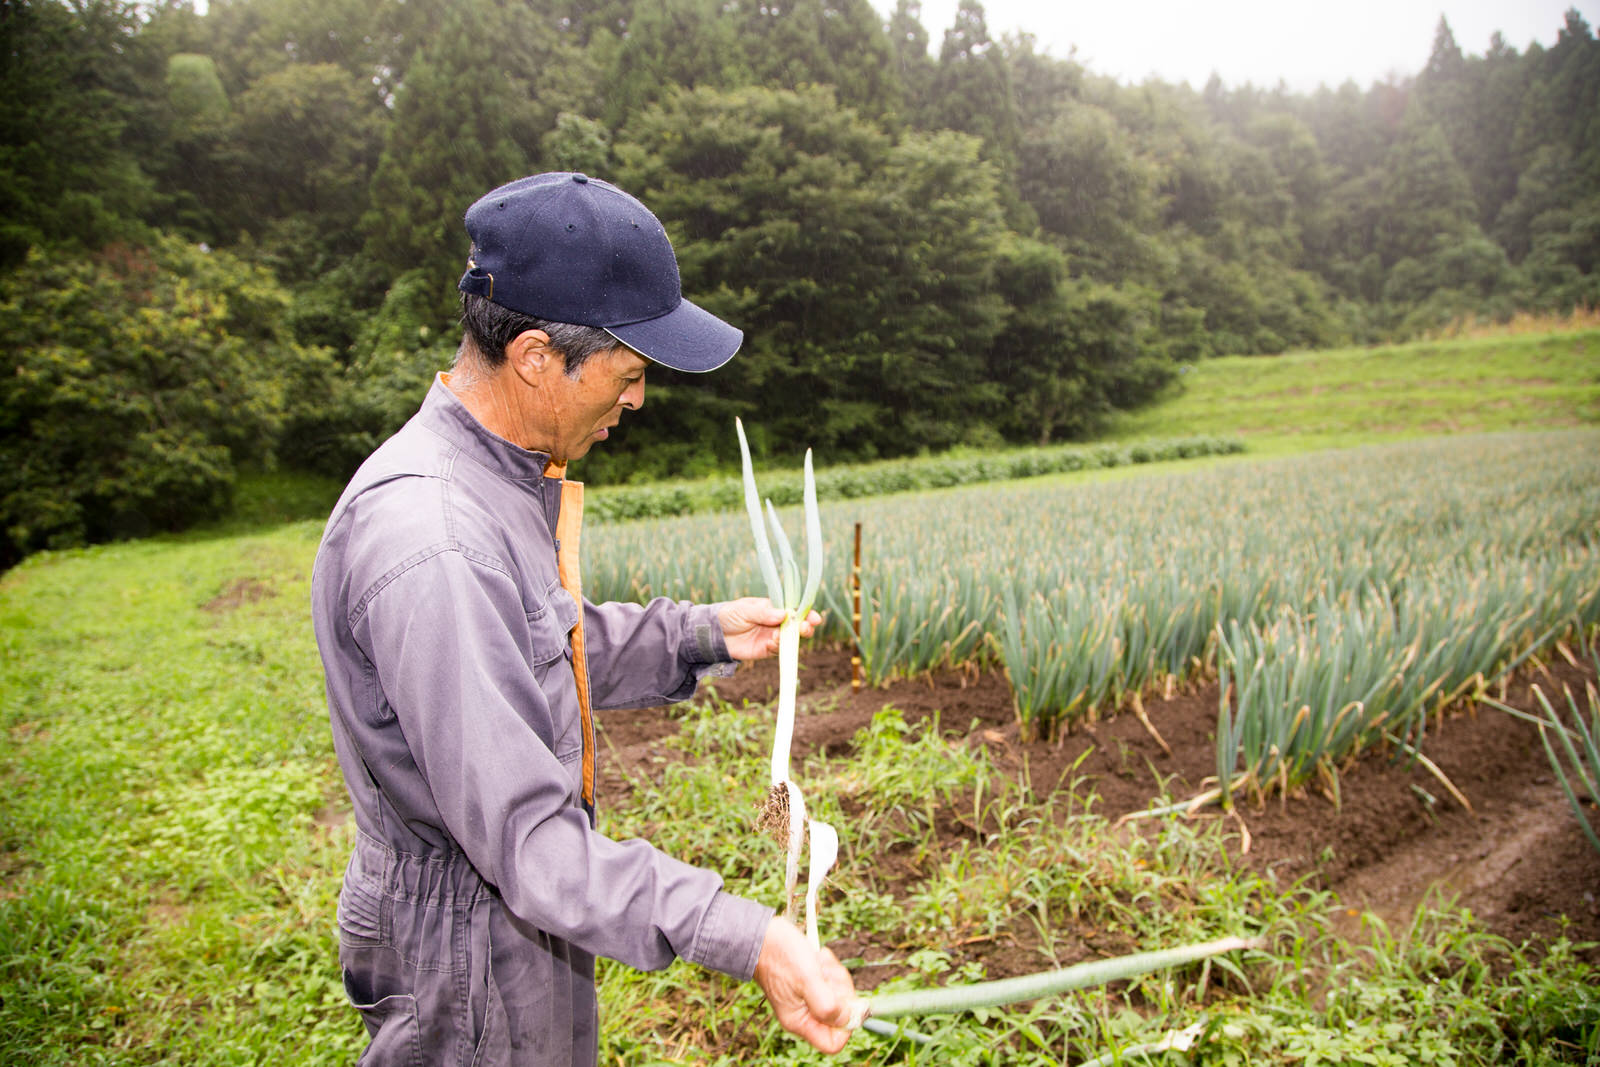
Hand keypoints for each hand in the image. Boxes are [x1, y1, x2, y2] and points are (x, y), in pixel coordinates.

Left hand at [718, 597, 822, 661]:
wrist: (713, 634)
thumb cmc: (729, 615)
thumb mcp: (744, 610)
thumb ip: (763, 612)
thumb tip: (784, 614)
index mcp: (773, 608)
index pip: (794, 609)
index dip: (806, 613)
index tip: (814, 617)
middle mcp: (776, 622)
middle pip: (797, 625)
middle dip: (805, 627)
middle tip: (806, 627)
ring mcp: (772, 636)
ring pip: (790, 639)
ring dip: (792, 638)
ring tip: (786, 635)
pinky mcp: (765, 650)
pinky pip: (777, 650)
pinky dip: (778, 647)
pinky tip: (773, 642)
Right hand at [752, 917, 861, 1052]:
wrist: (763, 933)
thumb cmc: (780, 955)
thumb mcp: (807, 979)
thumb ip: (827, 1005)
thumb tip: (847, 1018)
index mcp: (800, 1021)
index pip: (832, 1042)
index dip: (846, 1025)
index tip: (846, 1002)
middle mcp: (805, 1013)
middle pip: (841, 1014)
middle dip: (840, 990)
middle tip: (825, 974)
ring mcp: (808, 997)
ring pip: (839, 994)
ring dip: (834, 974)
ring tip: (818, 961)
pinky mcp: (811, 982)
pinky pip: (832, 980)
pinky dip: (830, 966)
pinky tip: (817, 957)